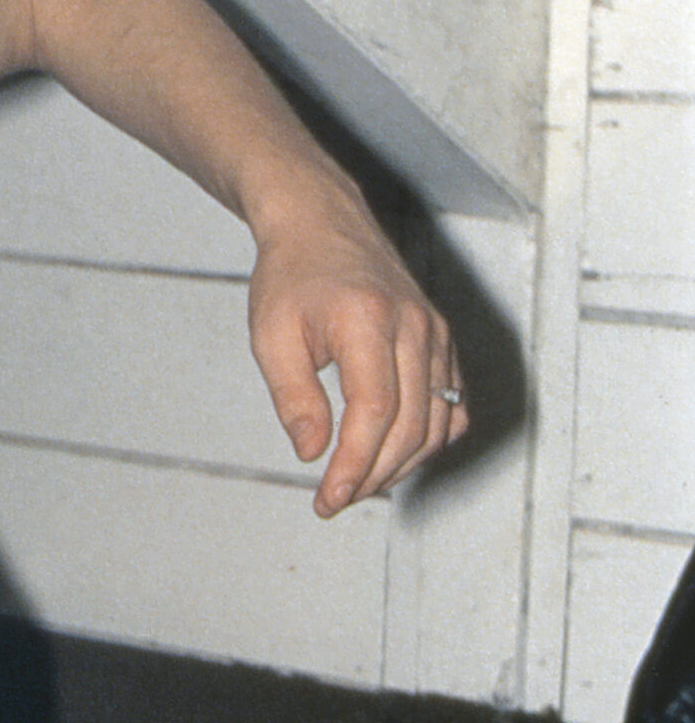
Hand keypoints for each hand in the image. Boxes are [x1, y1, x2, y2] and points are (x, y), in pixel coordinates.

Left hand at [247, 175, 466, 516]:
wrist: (322, 223)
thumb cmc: (290, 278)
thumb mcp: (271, 336)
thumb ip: (294, 398)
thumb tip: (314, 454)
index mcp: (369, 321)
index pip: (375, 411)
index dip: (356, 464)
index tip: (329, 498)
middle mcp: (416, 326)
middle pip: (412, 425)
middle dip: (374, 474)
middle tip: (335, 499)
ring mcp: (436, 333)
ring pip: (438, 421)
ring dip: (401, 464)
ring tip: (357, 483)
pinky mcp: (443, 340)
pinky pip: (452, 405)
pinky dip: (428, 439)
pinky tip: (392, 456)